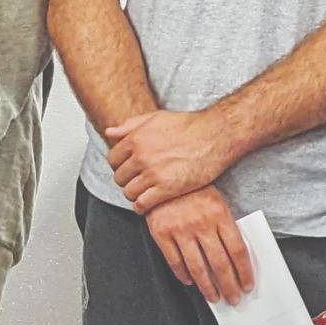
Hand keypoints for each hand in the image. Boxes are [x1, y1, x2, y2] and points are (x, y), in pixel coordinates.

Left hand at [105, 107, 236, 211]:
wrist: (215, 136)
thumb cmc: (189, 126)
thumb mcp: (156, 117)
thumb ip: (131, 125)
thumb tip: (109, 132)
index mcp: (136, 139)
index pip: (113, 160)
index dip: (119, 166)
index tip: (129, 169)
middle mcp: (142, 157)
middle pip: (119, 178)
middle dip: (127, 180)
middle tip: (138, 181)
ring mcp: (153, 174)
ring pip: (129, 192)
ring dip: (134, 194)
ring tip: (144, 192)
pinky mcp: (167, 189)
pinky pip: (142, 204)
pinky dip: (142, 207)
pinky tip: (148, 203)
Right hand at [143, 187, 254, 303]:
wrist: (163, 176)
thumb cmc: (194, 191)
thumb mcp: (217, 203)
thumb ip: (226, 227)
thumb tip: (237, 260)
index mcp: (220, 214)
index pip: (238, 250)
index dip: (244, 272)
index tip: (247, 285)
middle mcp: (201, 224)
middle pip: (220, 263)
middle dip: (229, 286)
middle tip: (233, 299)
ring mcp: (180, 229)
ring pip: (197, 267)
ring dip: (207, 287)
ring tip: (214, 298)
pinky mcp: (161, 233)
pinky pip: (174, 261)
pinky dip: (183, 275)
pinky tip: (190, 282)